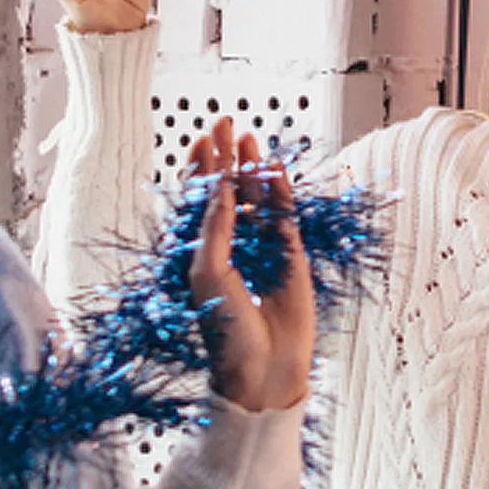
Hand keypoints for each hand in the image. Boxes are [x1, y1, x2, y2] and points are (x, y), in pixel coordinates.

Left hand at [188, 119, 315, 412]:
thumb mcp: (207, 273)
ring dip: (251, 166)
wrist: (263, 365)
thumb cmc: (224, 328)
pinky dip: (279, 189)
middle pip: (228, 189)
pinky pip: (283, 213)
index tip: (200, 139)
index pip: (199, 200)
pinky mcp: (290, 254)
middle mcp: (231, 243)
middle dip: (224, 156)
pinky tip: (272, 166)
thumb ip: (214, 228)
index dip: (199, 169)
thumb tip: (222, 187)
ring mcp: (261, 247)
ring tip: (246, 136)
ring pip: (256, 196)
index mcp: (202, 250)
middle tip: (224, 123)